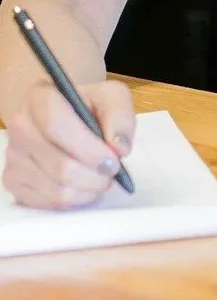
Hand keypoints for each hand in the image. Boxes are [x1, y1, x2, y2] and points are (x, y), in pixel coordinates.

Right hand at [2, 79, 133, 209]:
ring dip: (87, 190)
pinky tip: (84, 186)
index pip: (58, 127)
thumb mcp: (110, 97)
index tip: (113, 161)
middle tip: (112, 173)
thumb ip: (120, 117)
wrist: (59, 113)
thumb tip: (120, 148)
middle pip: (60, 166)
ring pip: (55, 189)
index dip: (89, 149)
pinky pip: (47, 202)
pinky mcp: (13, 181)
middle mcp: (21, 129)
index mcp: (40, 100)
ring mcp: (13, 157)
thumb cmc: (87, 105)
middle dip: (94, 176)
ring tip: (101, 178)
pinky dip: (73, 199)